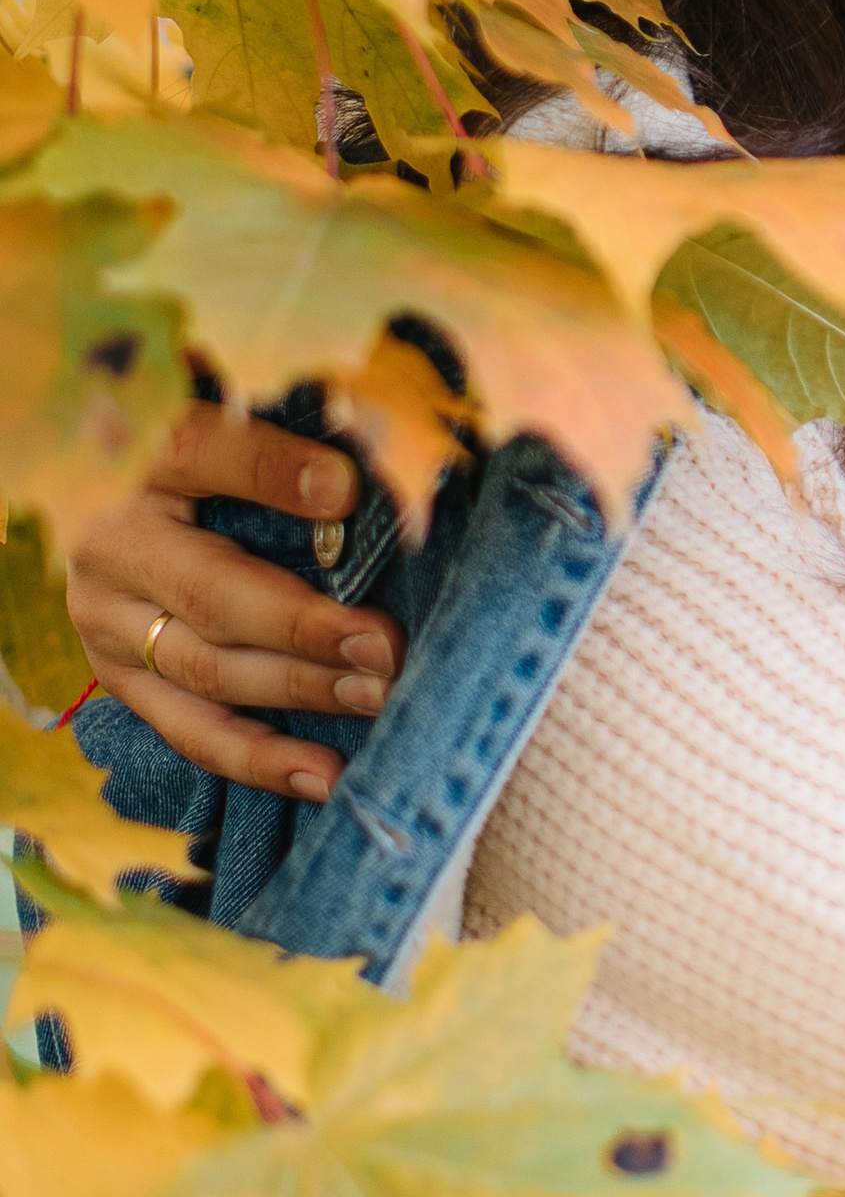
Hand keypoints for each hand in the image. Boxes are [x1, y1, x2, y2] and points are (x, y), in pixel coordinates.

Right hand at [64, 411, 403, 802]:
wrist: (119, 497)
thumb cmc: (212, 451)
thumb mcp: (232, 420)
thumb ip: (292, 435)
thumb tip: (371, 466)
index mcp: (138, 461)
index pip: (201, 456)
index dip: (271, 472)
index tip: (346, 490)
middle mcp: (110, 546)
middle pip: (210, 594)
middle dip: (303, 625)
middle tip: (384, 643)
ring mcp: (108, 623)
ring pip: (207, 670)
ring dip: (299, 689)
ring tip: (375, 696)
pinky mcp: (122, 679)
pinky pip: (191, 730)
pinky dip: (259, 758)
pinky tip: (324, 776)